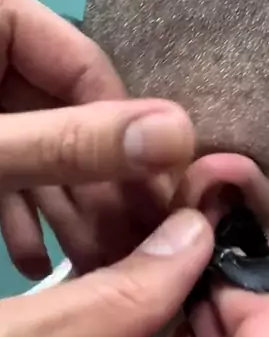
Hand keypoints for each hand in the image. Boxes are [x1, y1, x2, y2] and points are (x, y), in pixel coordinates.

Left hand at [0, 0, 192, 278]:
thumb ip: (68, 142)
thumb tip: (182, 136)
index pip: (88, 70)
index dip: (129, 142)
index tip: (163, 210)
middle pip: (66, 115)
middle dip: (97, 192)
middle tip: (133, 253)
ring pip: (36, 146)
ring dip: (64, 211)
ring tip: (93, 266)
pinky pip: (0, 159)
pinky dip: (16, 208)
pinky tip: (37, 259)